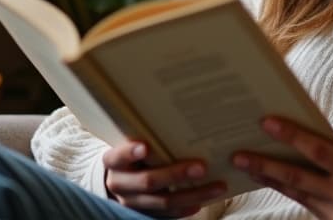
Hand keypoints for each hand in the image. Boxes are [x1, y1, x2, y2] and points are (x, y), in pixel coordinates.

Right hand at [103, 140, 226, 217]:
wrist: (120, 179)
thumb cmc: (132, 153)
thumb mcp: (132, 142)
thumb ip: (147, 137)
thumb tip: (179, 122)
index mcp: (114, 162)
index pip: (118, 157)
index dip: (130, 152)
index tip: (145, 146)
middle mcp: (120, 184)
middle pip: (148, 181)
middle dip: (176, 174)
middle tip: (202, 167)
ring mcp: (133, 203)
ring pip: (164, 201)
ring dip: (193, 194)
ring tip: (217, 186)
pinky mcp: (145, 214)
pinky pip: (168, 214)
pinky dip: (186, 208)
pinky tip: (203, 201)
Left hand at [232, 117, 332, 219]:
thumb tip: (298, 140)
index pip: (318, 151)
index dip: (291, 136)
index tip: (267, 122)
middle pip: (296, 177)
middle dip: (265, 165)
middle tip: (239, 154)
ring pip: (293, 192)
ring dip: (267, 178)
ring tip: (245, 165)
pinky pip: (300, 204)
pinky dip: (282, 190)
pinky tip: (267, 180)